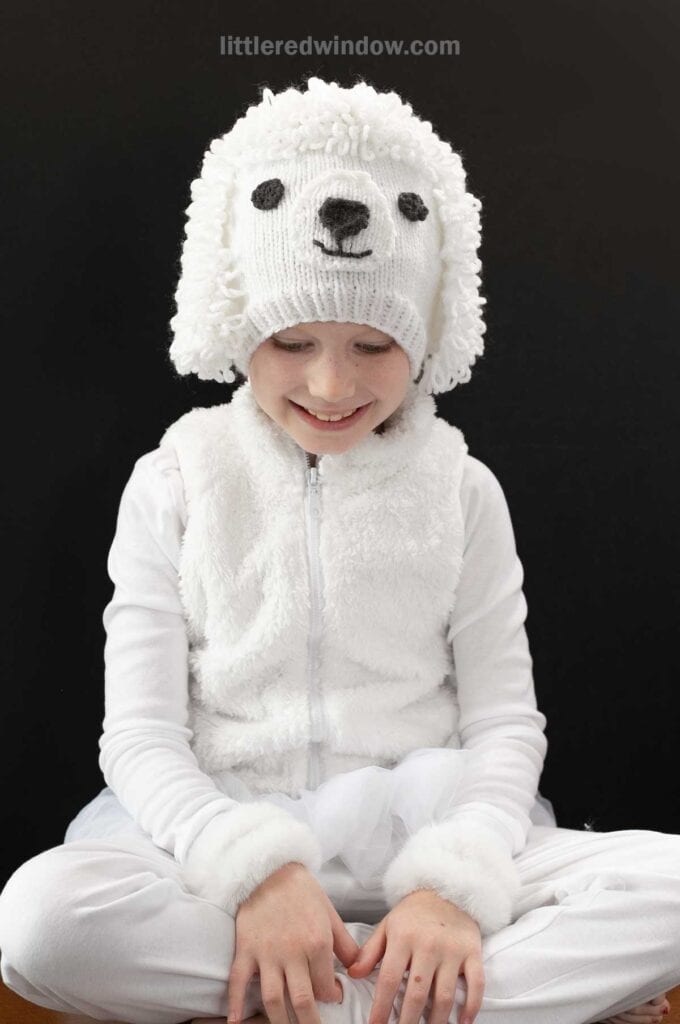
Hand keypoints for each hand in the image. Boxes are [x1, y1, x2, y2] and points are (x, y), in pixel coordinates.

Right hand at [227, 861, 361, 1023]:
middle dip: (309, 1023)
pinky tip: (236, 1022)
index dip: (331, 997)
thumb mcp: (330, 914)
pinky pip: (239, 981)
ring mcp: (266, 952)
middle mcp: (293, 952)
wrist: (270, 868)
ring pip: (273, 999)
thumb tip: (358, 971)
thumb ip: (346, 945)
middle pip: (302, 1001)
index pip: (325, 986)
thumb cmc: (302, 890)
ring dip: (280, 1022)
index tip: (331, 998)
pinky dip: (235, 1004)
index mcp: (317, 943)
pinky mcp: (245, 948)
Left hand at [346, 888, 483, 1023]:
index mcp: (403, 937)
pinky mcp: (473, 952)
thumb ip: (370, 951)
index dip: (380, 1008)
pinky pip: (476, 984)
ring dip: (435, 1021)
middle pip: (416, 993)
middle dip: (407, 1021)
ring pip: (444, 995)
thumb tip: (353, 974)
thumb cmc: (413, 913)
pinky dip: (471, 1007)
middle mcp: (428, 944)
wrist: (448, 888)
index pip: (388, 980)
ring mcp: (452, 950)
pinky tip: (462, 1023)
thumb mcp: (388, 926)